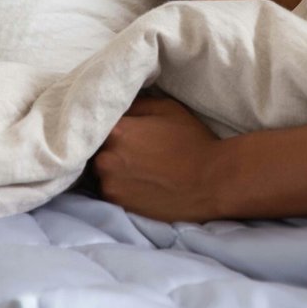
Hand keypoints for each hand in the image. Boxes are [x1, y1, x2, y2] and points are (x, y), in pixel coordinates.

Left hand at [93, 94, 226, 221]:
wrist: (210, 182)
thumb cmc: (192, 141)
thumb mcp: (167, 108)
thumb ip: (136, 104)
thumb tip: (119, 107)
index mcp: (117, 130)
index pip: (99, 122)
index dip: (111, 125)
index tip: (124, 129)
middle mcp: (106, 157)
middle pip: (96, 147)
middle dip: (109, 146)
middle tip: (133, 148)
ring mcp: (109, 183)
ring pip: (101, 169)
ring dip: (112, 167)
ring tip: (136, 167)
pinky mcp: (117, 203)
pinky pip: (108, 188)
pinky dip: (118, 184)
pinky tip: (137, 182)